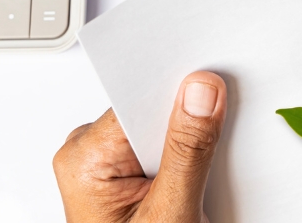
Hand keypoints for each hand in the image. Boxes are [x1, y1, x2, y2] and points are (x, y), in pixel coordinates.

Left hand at [54, 71, 226, 222]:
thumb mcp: (170, 214)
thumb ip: (187, 151)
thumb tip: (200, 91)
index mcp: (85, 158)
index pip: (141, 101)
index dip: (182, 97)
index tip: (216, 99)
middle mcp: (88, 153)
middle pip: (152, 112)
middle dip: (188, 128)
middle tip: (204, 166)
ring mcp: (105, 162)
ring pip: (162, 127)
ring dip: (189, 147)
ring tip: (193, 188)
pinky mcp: (124, 170)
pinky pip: (162, 144)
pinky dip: (185, 160)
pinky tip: (190, 186)